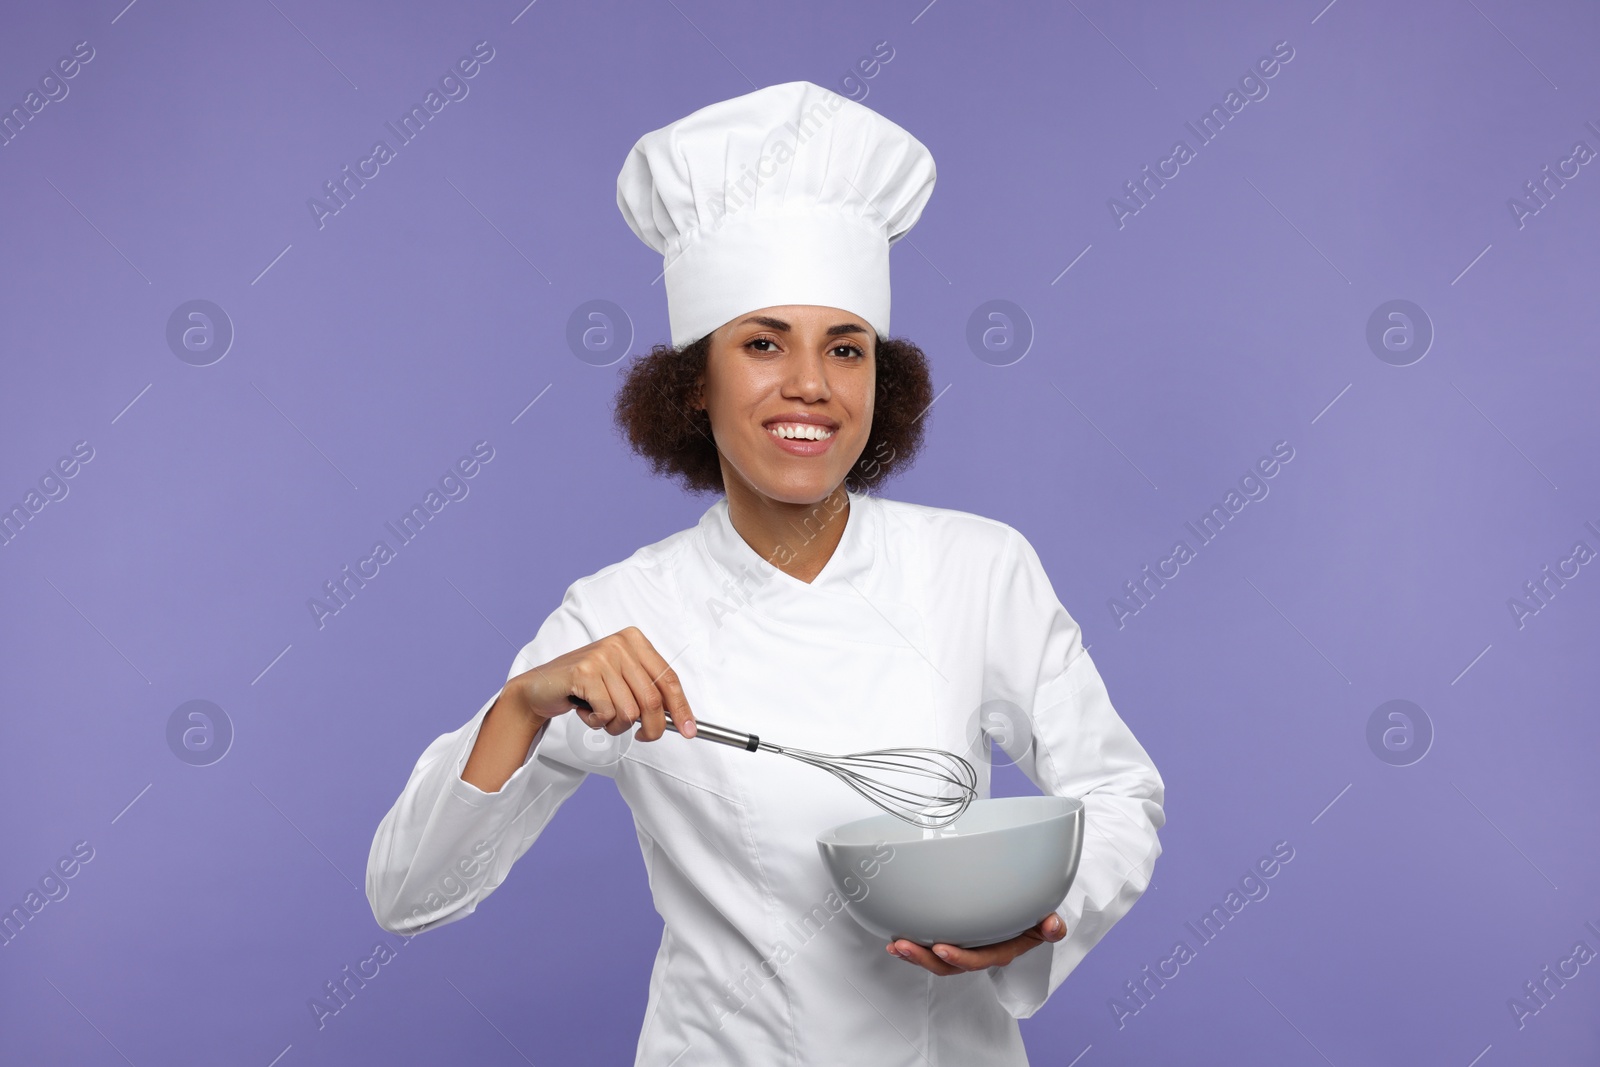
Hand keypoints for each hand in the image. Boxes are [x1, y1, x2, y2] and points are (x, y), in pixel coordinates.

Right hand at [512, 626, 696, 741]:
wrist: (541, 687)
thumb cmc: (584, 686)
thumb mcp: (621, 682)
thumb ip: (647, 692)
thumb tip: (679, 719)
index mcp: (635, 641)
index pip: (668, 679)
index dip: (681, 708)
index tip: (690, 731)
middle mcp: (621, 644)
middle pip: (652, 700)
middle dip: (651, 728)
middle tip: (642, 738)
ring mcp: (602, 655)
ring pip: (629, 711)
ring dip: (616, 725)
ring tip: (601, 714)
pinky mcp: (584, 671)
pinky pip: (606, 712)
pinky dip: (598, 721)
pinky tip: (586, 709)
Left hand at [886, 913, 1065, 974]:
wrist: (1028, 918)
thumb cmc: (1034, 918)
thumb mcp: (1046, 921)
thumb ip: (1051, 926)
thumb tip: (1054, 926)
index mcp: (1001, 950)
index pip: (980, 959)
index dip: (960, 958)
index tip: (941, 949)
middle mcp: (980, 953)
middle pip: (951, 965)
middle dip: (925, 959)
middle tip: (904, 946)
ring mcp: (965, 949)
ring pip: (937, 961)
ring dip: (914, 955)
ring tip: (895, 946)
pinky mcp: (953, 941)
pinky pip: (931, 950)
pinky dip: (914, 948)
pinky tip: (895, 940)